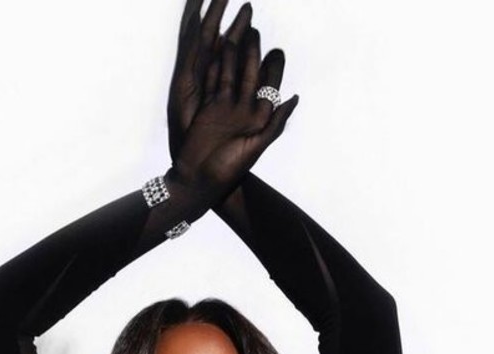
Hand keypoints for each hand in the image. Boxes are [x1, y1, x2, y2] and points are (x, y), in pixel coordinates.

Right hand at [168, 1, 297, 195]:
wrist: (199, 180)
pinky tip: (215, 48)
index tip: (277, 51)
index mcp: (259, 119)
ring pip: (230, 74)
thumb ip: (274, 123)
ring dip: (233, 54)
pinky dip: (214, 65)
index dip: (274, 69)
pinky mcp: (208, 106)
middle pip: (250, 75)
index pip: (270, 88)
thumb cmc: (229, 170)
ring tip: (236, 33)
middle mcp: (244, 110)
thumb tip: (294, 97)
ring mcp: (225, 106)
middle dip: (253, 54)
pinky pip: (212, 81)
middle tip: (255, 32)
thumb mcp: (255, 147)